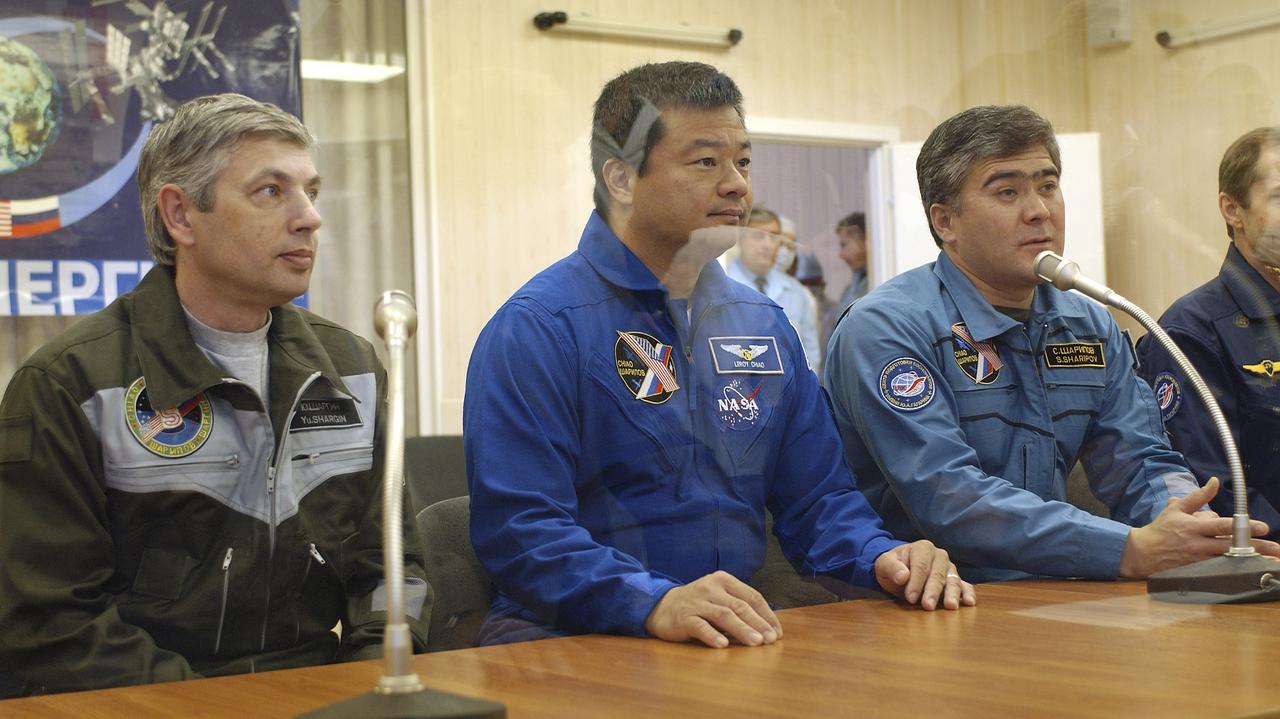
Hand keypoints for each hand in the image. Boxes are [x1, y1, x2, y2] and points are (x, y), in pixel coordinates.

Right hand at [644, 570, 781, 647]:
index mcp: (724, 580)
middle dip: (758, 623)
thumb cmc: (697, 605)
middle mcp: (711, 588)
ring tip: (756, 642)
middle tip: (771, 639)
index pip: (751, 596)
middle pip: (740, 606)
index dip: (767, 615)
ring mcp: (697, 602)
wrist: (661, 606)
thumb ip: (738, 607)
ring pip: (723, 615)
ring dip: (742, 629)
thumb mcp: (718, 598)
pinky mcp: (684, 617)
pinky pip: (700, 626)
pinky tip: (723, 645)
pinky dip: (712, 635)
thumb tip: (767, 628)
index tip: (777, 632)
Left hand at [874, 540, 975, 609]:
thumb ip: (892, 568)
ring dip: (952, 593)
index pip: (921, 566)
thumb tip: (903, 576)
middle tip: (928, 606)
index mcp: (923, 548)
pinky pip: (964, 585)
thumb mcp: (884, 565)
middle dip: (932, 591)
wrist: (900, 570)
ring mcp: (949, 568)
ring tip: (950, 606)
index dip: (916, 582)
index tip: (910, 598)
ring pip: (953, 580)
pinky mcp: (955, 580)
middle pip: (938, 574)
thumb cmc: (893, 567)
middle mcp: (939, 556)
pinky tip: (968, 602)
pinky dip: (967, 593)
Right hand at [1119, 477, 1279, 577]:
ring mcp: (1199, 559)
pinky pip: (1221, 568)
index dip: (1243, 526)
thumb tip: (1214, 482)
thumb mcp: (1176, 509)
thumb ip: (1198, 496)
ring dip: (1251, 560)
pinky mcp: (1198, 570)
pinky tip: (1251, 570)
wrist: (1142, 553)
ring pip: (1230, 559)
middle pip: (1232, 545)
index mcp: (1194, 527)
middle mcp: (1199, 544)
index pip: (1223, 526)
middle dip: (1256, 547)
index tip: (1263, 527)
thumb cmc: (1161, 529)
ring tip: (1270, 561)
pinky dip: (1236, 568)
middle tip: (1275, 548)